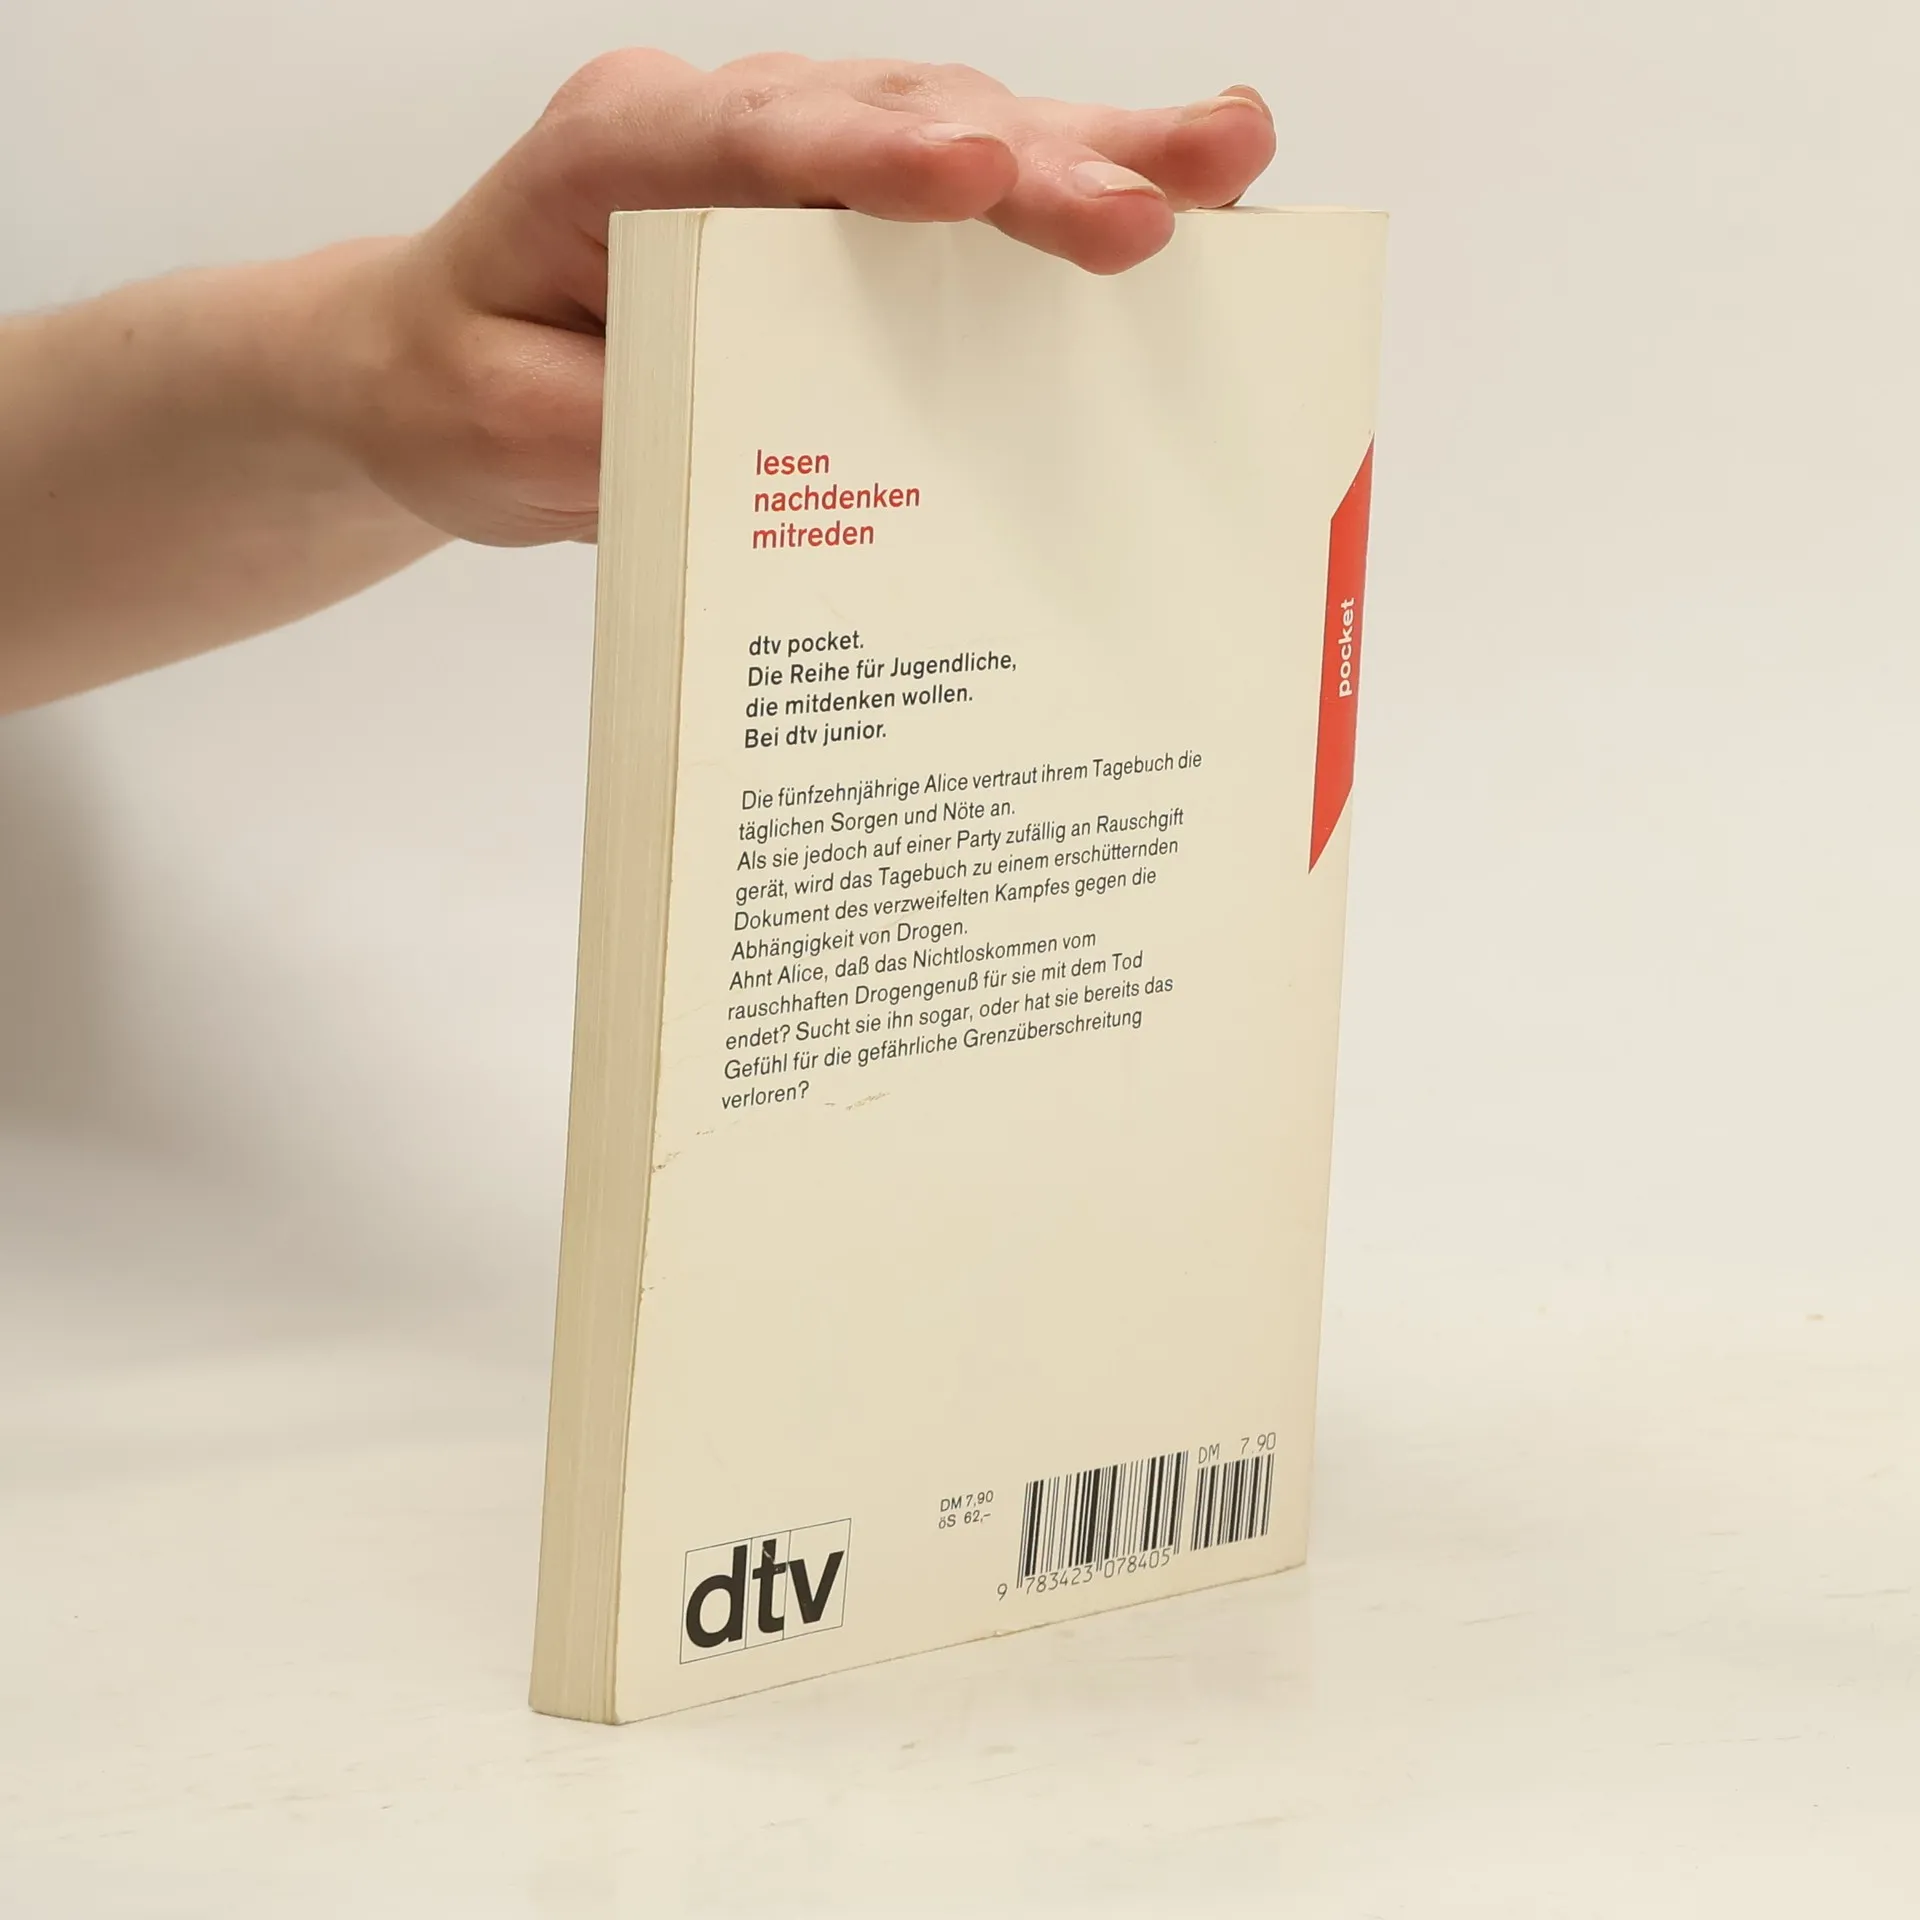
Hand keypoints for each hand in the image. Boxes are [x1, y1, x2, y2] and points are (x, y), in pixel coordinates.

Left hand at [327, 52, 1276, 546]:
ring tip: (1224, 160)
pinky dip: (1065, 188)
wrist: (434, 372)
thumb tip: (782, 458)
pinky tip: (1174, 192)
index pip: (751, 140)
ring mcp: (788, 156)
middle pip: (887, 118)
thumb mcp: (504, 436)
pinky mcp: (836, 212)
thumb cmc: (459, 389)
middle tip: (1157, 205)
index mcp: (614, 157)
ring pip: (952, 129)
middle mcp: (714, 126)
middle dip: (1032, 160)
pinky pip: (961, 195)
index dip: (871, 154)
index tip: (975, 174)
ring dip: (1090, 149)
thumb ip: (626, 428)